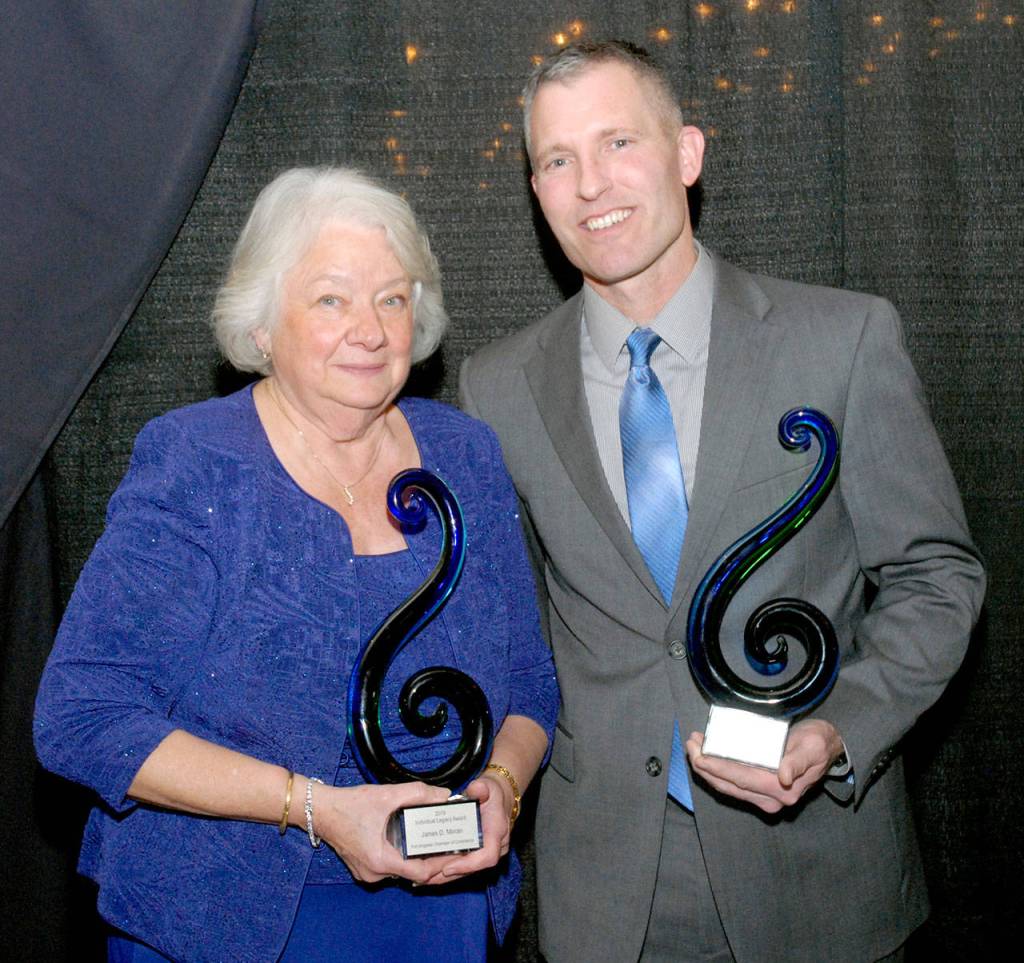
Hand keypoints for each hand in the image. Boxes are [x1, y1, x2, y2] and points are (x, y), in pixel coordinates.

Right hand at [313, 780, 451, 883]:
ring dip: (413, 855)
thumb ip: (418, 793)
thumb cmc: (350, 804)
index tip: (453, 851)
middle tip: (445, 841)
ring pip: (400, 869)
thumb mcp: (386, 794)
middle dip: (430, 857)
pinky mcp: (363, 868)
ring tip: (430, 838)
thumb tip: (443, 795)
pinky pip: (388, 866)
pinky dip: (399, 856)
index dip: (440, 863)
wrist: (321, 810)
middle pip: (412, 872)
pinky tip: (408, 839)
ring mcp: (367, 874)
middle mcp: (374, 874)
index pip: (421, 874)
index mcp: (382, 861)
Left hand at [427, 771, 512, 883]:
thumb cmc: (492, 793)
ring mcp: (486, 852)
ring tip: (421, 878)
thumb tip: (476, 788)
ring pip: (466, 871)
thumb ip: (481, 787)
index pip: (487, 856)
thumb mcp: (487, 786)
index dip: (468, 865)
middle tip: (425, 877)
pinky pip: (463, 866)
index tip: (447, 867)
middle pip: (472, 869)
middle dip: (448, 875)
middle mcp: (495, 847)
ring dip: (444, 877)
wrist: (499, 798)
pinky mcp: (477, 854)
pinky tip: (428, 872)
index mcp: (497, 832)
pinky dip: (446, 870)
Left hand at [686, 718, 844, 813]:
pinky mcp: (760, 789)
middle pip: (728, 785)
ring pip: (727, 786)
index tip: (699, 755)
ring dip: (707, 768)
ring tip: (694, 746)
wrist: (828, 748)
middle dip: (704, 766)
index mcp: (782, 790)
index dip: (716, 768)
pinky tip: (706, 753)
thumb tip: (784, 777)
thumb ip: (798, 762)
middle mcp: (771, 798)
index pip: (740, 779)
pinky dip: (716, 769)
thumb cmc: (818, 743)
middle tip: (690, 744)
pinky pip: (732, 782)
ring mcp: (764, 796)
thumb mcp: (812, 747)